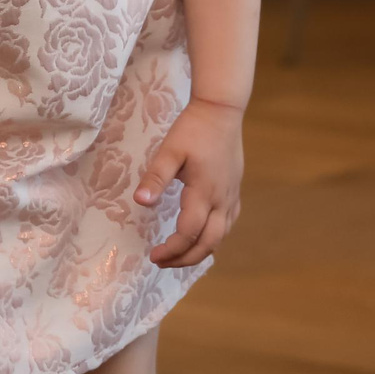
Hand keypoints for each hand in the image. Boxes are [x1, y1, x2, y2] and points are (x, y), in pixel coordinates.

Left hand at [134, 96, 244, 268]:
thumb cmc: (193, 129)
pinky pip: (228, 224)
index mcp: (204, 191)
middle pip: (208, 243)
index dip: (172, 249)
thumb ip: (155, 178)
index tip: (153, 255)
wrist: (222, 111)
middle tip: (162, 262)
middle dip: (185, 258)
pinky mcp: (235, 191)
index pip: (189, 233)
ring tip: (178, 256)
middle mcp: (221, 199)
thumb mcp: (169, 150)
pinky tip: (201, 237)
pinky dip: (214, 238)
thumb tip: (140, 202)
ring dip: (200, 252)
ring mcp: (231, 196)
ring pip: (221, 236)